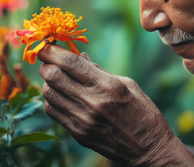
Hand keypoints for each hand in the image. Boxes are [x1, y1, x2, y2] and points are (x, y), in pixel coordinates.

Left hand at [37, 45, 193, 165]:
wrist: (148, 149)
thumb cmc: (142, 112)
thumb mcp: (128, 84)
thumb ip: (100, 70)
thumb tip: (78, 56)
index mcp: (107, 86)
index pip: (70, 63)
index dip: (53, 51)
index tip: (46, 45)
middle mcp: (91, 103)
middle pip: (53, 76)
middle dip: (46, 64)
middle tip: (48, 60)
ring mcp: (82, 120)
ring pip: (48, 94)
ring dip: (47, 81)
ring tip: (55, 77)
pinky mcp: (78, 133)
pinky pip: (53, 111)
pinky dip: (51, 99)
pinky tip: (60, 95)